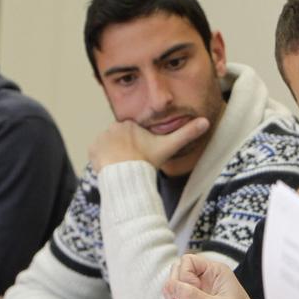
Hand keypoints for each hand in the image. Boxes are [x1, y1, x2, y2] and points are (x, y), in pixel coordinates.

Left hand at [88, 117, 209, 172]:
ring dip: (114, 155)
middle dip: (126, 150)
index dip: (138, 146)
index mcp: (130, 124)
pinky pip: (98, 154)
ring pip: (109, 147)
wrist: (127, 176)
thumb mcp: (169, 146)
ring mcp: (101, 138)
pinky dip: (104, 160)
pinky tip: (113, 168)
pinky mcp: (92, 150)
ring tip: (124, 166)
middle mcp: (113, 127)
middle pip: (120, 140)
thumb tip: (206, 121)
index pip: (132, 134)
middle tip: (133, 162)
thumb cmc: (147, 161)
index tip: (141, 155)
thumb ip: (186, 133)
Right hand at [163, 253, 266, 298]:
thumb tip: (171, 286)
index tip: (192, 292)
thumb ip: (192, 296)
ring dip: (171, 292)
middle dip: (174, 284)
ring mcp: (201, 290)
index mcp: (216, 271)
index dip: (184, 275)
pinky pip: (178, 294)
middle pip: (179, 269)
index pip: (188, 261)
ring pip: (177, 281)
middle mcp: (208, 277)